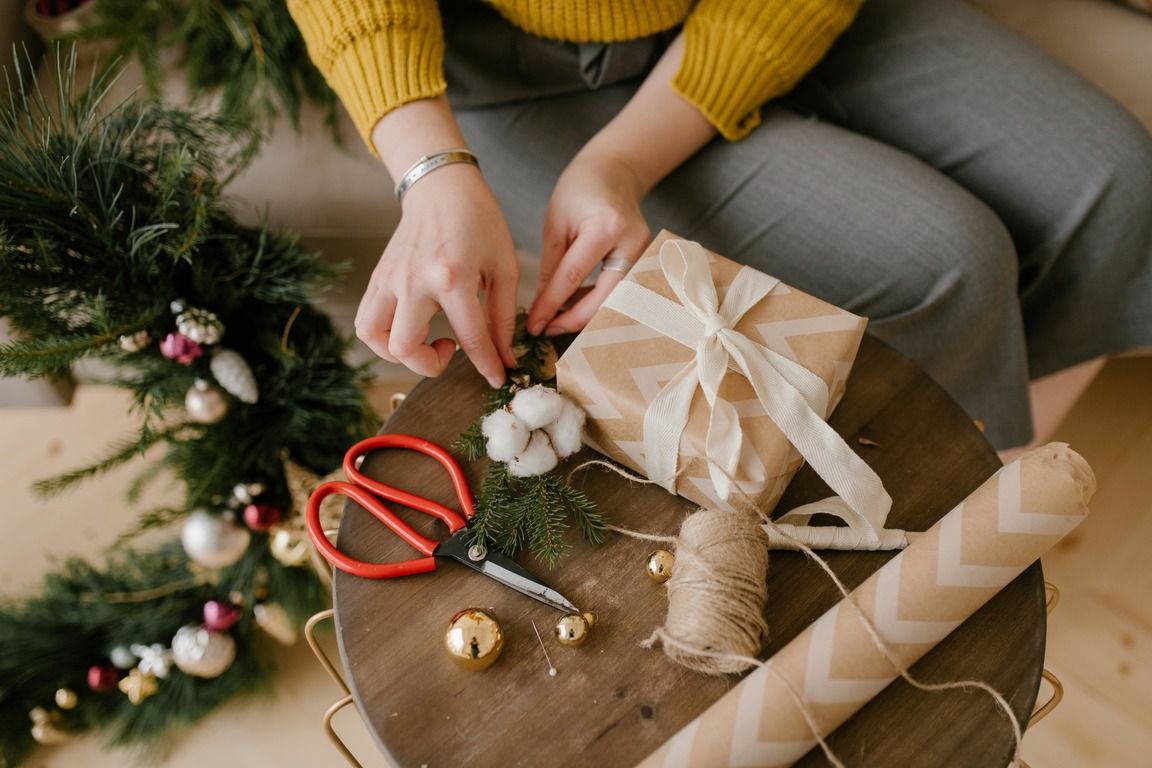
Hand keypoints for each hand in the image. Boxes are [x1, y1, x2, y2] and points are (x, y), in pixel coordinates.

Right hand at [355, 165, 518, 386]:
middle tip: (450, 350)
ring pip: (375, 338)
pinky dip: (383, 337)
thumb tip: (505, 357)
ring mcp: (390, 279)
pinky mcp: (377, 278)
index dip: (487, 366)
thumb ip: (504, 316)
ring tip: (423, 341)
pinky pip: (366, 321)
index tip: (497, 378)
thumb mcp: (504, 267)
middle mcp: (414, 281)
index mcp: (453, 277)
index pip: (470, 338)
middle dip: (430, 366)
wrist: (441, 188)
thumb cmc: (479, 223)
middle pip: (405, 348)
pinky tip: (408, 328)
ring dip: (399, 354)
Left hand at [527, 152, 650, 335]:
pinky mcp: (646, 260)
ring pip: (616, 298)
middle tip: (548, 329)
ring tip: (558, 317)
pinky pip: (621, 290)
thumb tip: (543, 309)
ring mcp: (644, 252)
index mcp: (604, 227)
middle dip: (575, 319)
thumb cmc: (578, 192)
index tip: (534, 325)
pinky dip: (598, 300)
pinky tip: (576, 302)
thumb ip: (551, 269)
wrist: (613, 172)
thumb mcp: (555, 225)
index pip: (573, 277)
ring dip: (587, 312)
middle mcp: (631, 242)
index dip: (552, 305)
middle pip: (605, 297)